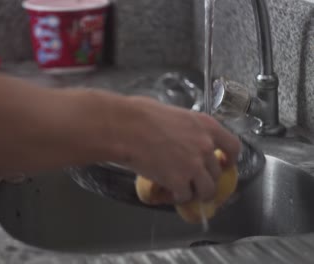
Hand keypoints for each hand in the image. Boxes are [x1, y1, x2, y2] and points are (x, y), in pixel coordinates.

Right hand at [117, 96, 240, 202]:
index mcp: (207, 126)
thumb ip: (185, 127)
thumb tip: (179, 133)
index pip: (233, 146)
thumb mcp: (173, 113)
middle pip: (216, 172)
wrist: (126, 128)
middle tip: (194, 181)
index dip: (231, 159)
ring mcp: (194, 166)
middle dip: (206, 179)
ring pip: (206, 190)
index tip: (224, 164)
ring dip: (196, 193)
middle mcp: (205, 147)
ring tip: (184, 193)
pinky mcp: (179, 181)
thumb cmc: (141, 114)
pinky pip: (185, 196)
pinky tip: (168, 193)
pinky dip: (177, 197)